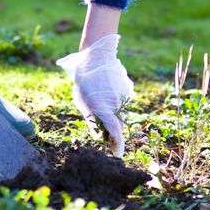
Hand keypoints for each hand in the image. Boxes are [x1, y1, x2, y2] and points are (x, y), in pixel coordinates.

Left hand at [56, 33, 133, 156]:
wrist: (96, 56)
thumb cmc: (84, 80)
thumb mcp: (81, 101)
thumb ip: (91, 119)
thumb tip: (98, 135)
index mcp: (101, 107)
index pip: (113, 131)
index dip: (116, 144)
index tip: (117, 153)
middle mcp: (115, 103)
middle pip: (119, 125)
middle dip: (114, 132)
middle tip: (106, 135)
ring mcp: (123, 95)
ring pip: (121, 113)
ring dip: (114, 115)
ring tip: (101, 101)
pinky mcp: (128, 89)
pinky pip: (123, 102)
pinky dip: (117, 102)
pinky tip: (107, 90)